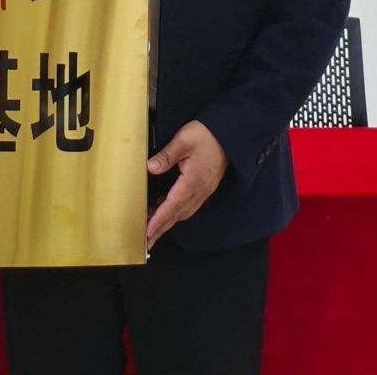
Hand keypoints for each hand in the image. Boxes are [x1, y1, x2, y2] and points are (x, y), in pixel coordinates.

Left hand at [145, 120, 228, 249]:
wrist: (228, 134)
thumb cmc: (207, 135)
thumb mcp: (183, 140)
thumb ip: (167, 155)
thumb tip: (151, 167)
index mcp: (193, 181)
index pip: (172, 205)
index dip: (159, 220)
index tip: (148, 232)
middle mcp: (200, 190)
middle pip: (177, 215)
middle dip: (161, 229)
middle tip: (147, 241)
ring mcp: (204, 190)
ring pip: (183, 212)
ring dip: (168, 222)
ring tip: (153, 229)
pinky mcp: (205, 187)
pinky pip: (189, 205)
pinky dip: (176, 212)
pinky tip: (166, 210)